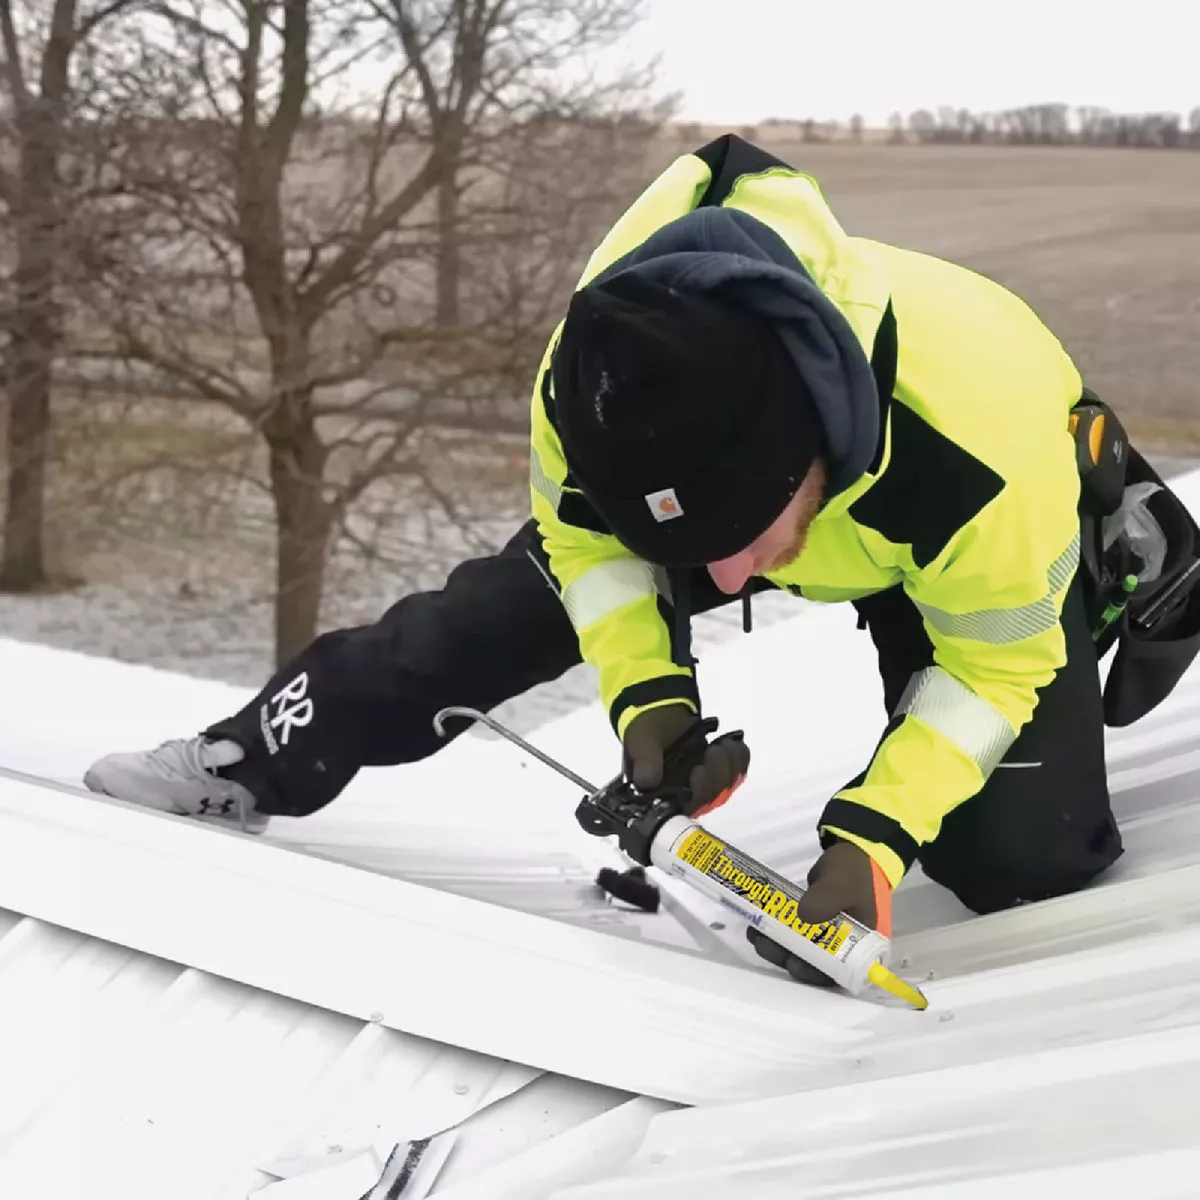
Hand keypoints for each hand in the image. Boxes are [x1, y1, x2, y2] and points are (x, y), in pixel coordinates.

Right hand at [621, 704, 748, 816]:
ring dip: (731, 764)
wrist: (661, 711)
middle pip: (711, 798)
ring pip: (727, 787)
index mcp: (662, 794)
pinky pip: (738, 772)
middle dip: (717, 773)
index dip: (699, 794)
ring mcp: (703, 785)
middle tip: (713, 749)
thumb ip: (645, 762)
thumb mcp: (641, 741)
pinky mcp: (717, 773)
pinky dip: (740, 758)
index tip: (699, 770)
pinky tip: (733, 743)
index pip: (686, 807)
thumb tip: (647, 783)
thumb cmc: (648, 728)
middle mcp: (683, 795)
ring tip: (724, 743)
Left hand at [746, 839, 893, 985]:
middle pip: (813, 965)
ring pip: (799, 952)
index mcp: (860, 948)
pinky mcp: (812, 925)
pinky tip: (758, 924)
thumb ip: (824, 900)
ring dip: (776, 946)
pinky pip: (793, 935)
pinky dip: (777, 932)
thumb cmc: (852, 871)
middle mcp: (843, 948)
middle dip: (786, 957)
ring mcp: (827, 936)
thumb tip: (802, 917)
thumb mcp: (840, 884)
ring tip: (755, 932)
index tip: (792, 962)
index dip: (813, 972)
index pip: (836, 973)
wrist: (853, 850)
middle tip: (763, 942)